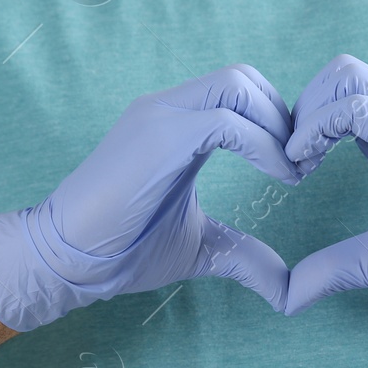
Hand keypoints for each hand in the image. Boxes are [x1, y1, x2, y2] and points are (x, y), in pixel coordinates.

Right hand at [0, 65, 300, 330]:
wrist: (66, 261)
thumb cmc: (123, 250)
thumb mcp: (200, 248)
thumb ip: (244, 254)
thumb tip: (287, 291)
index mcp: (175, 124)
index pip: (239, 91)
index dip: (277, 120)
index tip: (298, 166)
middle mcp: (167, 108)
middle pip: (244, 77)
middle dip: (284, 116)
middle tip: (302, 166)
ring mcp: (160, 116)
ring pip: (238, 85)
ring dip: (277, 124)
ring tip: (292, 171)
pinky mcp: (158, 137)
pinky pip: (226, 121)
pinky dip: (265, 145)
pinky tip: (279, 177)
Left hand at [283, 55, 367, 342]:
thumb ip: (331, 268)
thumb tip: (290, 299)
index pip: (341, 98)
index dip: (307, 124)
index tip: (293, 173)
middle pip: (340, 73)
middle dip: (302, 107)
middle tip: (291, 162)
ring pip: (345, 74)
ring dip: (309, 111)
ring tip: (298, 163)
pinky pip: (354, 106)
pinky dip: (317, 128)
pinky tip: (305, 165)